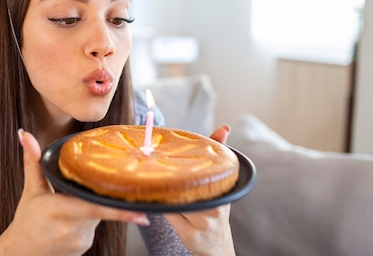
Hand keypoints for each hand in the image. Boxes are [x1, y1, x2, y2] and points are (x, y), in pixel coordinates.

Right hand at [0, 129, 148, 255]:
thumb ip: (32, 161)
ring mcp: (80, 239)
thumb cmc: (26, 221)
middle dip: (102, 193)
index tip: (141, 212)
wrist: (22, 254)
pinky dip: (92, 215)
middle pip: (99, 205)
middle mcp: (71, 228)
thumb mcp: (30, 190)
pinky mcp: (85, 245)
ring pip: (100, 214)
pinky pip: (96, 224)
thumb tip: (25, 134)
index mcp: (56, 210)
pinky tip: (78, 215)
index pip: (93, 207)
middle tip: (115, 184)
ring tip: (76, 200)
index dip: (119, 210)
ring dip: (95, 203)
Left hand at [163, 125, 235, 255]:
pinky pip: (169, 213)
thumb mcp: (219, 183)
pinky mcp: (188, 233)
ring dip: (162, 190)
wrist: (215, 244)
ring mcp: (201, 222)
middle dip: (170, 176)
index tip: (169, 154)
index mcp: (222, 191)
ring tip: (149, 175)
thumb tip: (224, 128)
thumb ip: (219, 155)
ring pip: (174, 200)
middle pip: (186, 187)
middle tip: (151, 160)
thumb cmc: (214, 207)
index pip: (203, 174)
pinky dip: (160, 203)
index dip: (186, 164)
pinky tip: (152, 194)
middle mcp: (214, 208)